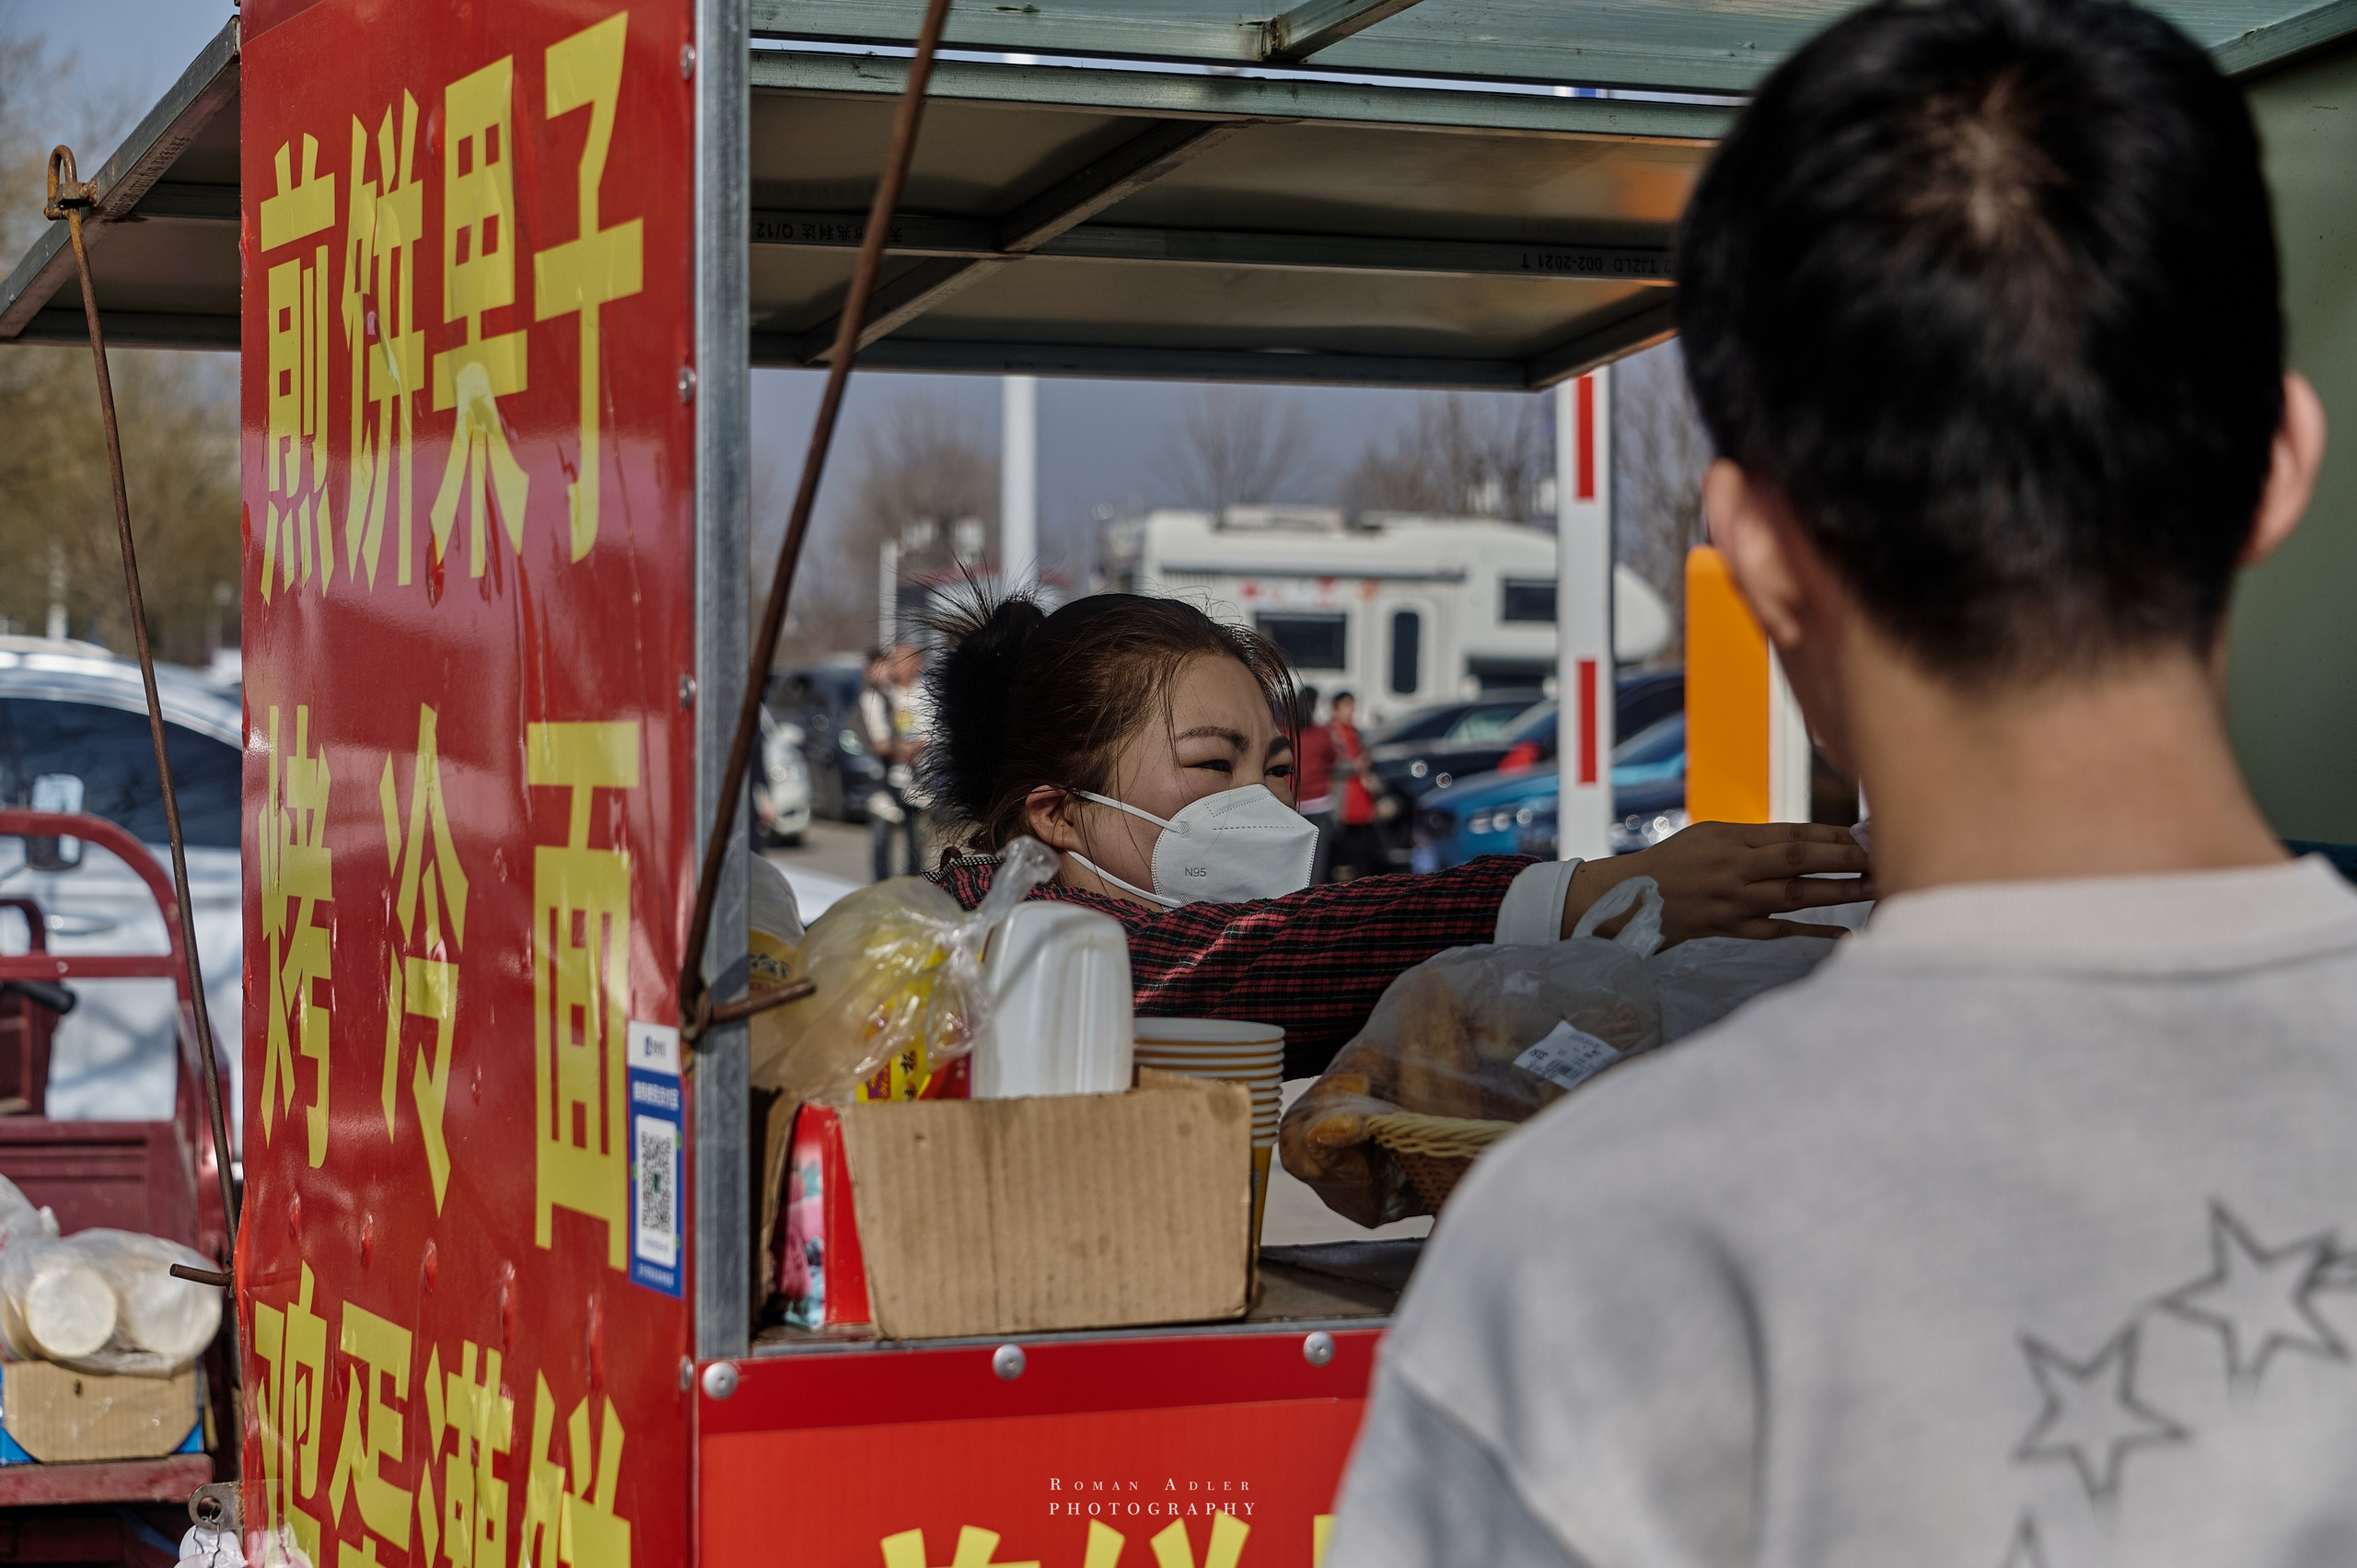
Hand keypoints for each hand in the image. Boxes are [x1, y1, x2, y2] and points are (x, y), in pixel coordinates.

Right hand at [1563, 821, 1872, 943]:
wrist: (1634, 899)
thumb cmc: (1679, 860)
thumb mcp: (1713, 834)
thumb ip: (1758, 837)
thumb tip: (1813, 839)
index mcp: (1731, 840)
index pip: (1791, 834)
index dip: (1830, 834)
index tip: (1865, 833)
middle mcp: (1735, 870)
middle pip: (1798, 861)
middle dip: (1843, 858)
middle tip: (1882, 856)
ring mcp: (1735, 902)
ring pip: (1795, 896)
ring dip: (1837, 892)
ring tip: (1873, 888)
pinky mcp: (1733, 929)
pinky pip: (1778, 931)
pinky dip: (1811, 933)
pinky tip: (1843, 935)